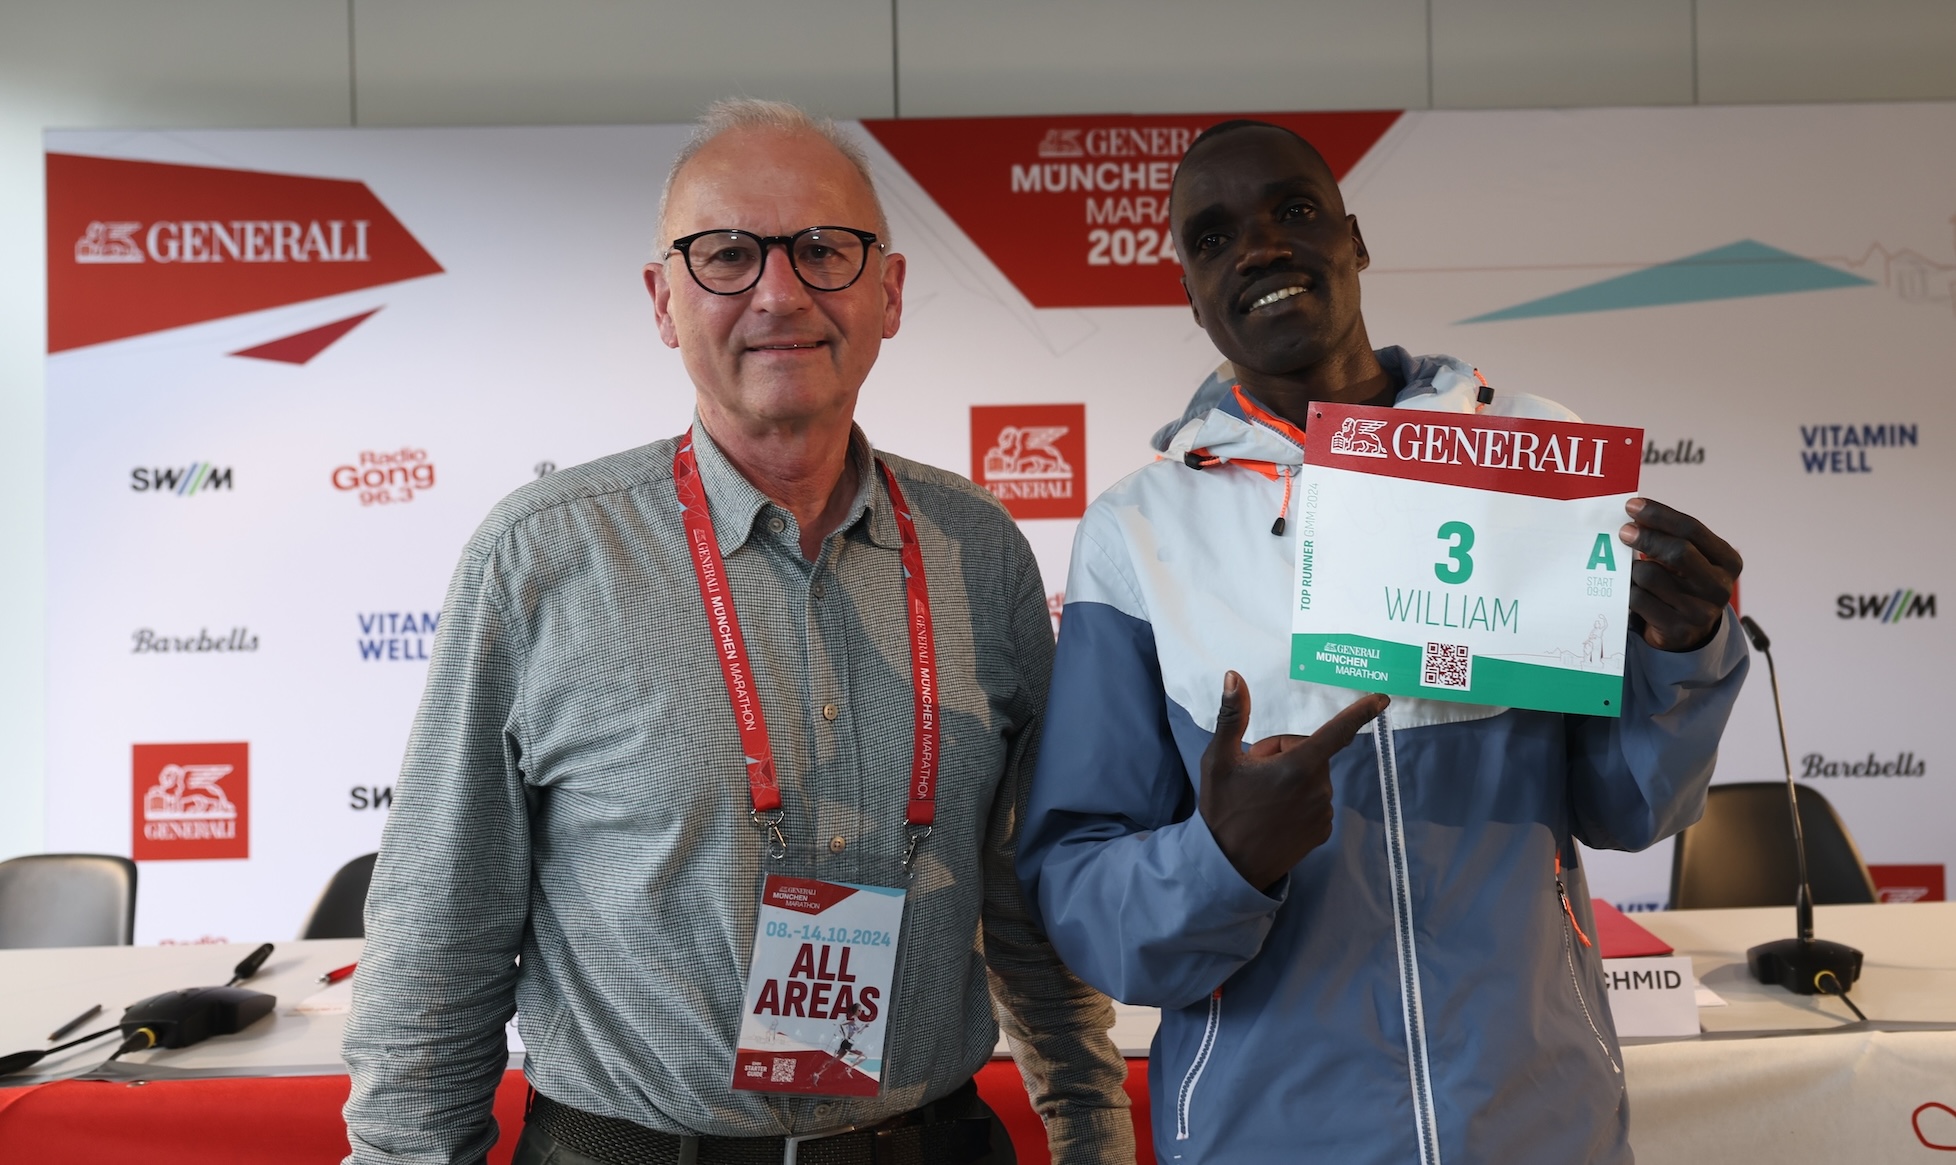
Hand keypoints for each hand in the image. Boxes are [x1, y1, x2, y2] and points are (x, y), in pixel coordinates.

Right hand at [1198, 672, 1388, 890]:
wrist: (1228, 867)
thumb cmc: (1222, 810)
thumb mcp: (1218, 760)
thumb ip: (1232, 716)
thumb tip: (1234, 677)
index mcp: (1298, 767)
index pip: (1337, 732)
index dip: (1360, 713)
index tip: (1381, 699)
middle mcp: (1318, 789)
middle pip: (1309, 752)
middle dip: (1284, 753)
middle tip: (1253, 770)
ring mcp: (1323, 813)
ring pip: (1311, 777)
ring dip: (1290, 777)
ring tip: (1260, 795)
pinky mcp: (1322, 831)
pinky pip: (1315, 801)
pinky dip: (1298, 800)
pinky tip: (1274, 813)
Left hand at [1618, 497, 1742, 651]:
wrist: (1690, 631)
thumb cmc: (1686, 584)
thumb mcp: (1691, 559)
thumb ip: (1671, 537)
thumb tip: (1636, 516)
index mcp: (1728, 561)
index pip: (1692, 529)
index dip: (1660, 515)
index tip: (1633, 506)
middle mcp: (1719, 587)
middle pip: (1678, 551)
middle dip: (1647, 537)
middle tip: (1624, 532)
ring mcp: (1700, 611)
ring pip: (1651, 576)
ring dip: (1634, 570)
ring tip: (1634, 572)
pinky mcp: (1677, 629)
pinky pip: (1639, 599)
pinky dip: (1629, 591)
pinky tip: (1631, 589)